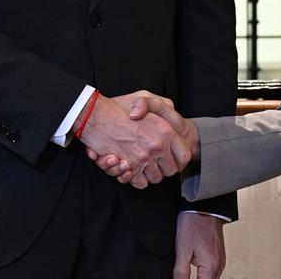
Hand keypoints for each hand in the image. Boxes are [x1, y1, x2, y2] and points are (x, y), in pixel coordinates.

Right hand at [76, 93, 191, 187]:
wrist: (95, 115)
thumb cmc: (119, 106)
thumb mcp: (146, 97)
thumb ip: (162, 105)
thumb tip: (173, 117)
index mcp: (166, 130)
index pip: (184, 156)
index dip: (178, 160)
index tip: (171, 158)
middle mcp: (158, 145)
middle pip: (170, 171)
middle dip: (163, 169)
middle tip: (154, 161)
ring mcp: (144, 157)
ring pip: (155, 178)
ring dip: (148, 174)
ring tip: (140, 162)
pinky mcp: (130, 167)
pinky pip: (140, 183)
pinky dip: (136, 179)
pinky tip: (130, 168)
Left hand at [174, 212, 224, 278]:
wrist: (204, 207)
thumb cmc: (194, 223)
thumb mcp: (182, 250)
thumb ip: (181, 272)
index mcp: (210, 266)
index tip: (182, 278)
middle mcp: (218, 265)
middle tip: (184, 275)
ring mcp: (220, 260)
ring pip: (211, 278)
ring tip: (187, 274)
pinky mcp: (219, 254)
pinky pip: (213, 271)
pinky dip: (204, 274)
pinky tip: (196, 270)